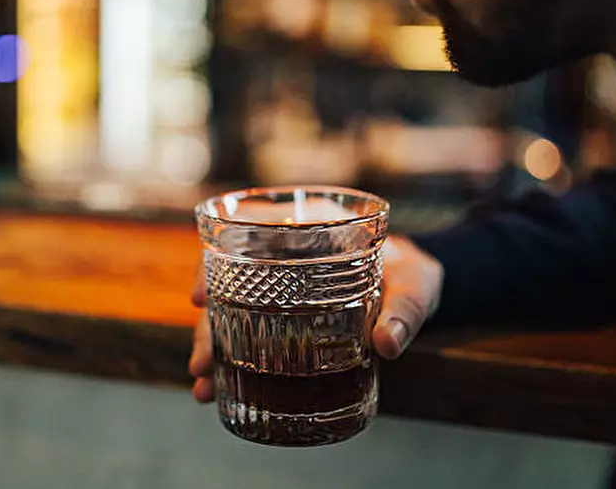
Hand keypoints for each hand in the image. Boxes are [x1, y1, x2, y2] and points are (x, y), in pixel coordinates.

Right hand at [188, 235, 444, 402]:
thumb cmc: (414, 275)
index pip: (247, 232)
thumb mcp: (416, 287)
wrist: (417, 291)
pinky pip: (253, 331)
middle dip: (209, 324)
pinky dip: (235, 358)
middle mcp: (287, 256)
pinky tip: (220, 387)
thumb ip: (405, 310)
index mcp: (311, 228)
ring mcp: (283, 288)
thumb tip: (387, 344)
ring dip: (214, 345)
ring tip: (202, 386)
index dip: (214, 262)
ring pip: (234, 311)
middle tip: (200, 363)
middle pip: (231, 283)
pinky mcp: (288, 316)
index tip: (198, 296)